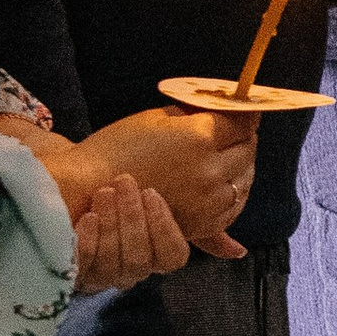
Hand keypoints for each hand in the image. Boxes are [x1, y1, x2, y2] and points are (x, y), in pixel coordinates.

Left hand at [71, 178, 188, 294]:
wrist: (66, 184)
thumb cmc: (113, 189)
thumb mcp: (151, 198)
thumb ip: (193, 215)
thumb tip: (240, 244)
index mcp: (154, 255)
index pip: (173, 256)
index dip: (164, 227)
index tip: (152, 193)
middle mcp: (129, 271)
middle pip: (141, 259)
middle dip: (133, 219)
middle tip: (125, 183)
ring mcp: (100, 276)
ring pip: (114, 263)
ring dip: (112, 224)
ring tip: (104, 192)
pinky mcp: (72, 274)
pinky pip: (86, 266)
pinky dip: (90, 241)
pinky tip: (88, 217)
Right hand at [75, 107, 253, 259]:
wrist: (89, 187)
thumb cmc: (117, 147)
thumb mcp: (157, 118)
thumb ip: (195, 114)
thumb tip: (224, 110)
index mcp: (199, 138)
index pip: (241, 123)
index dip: (245, 115)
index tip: (246, 111)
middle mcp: (209, 171)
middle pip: (247, 152)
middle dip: (245, 139)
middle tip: (238, 132)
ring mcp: (206, 202)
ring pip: (244, 182)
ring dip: (243, 169)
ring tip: (233, 159)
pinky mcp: (199, 225)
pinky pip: (232, 211)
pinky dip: (235, 197)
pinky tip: (229, 187)